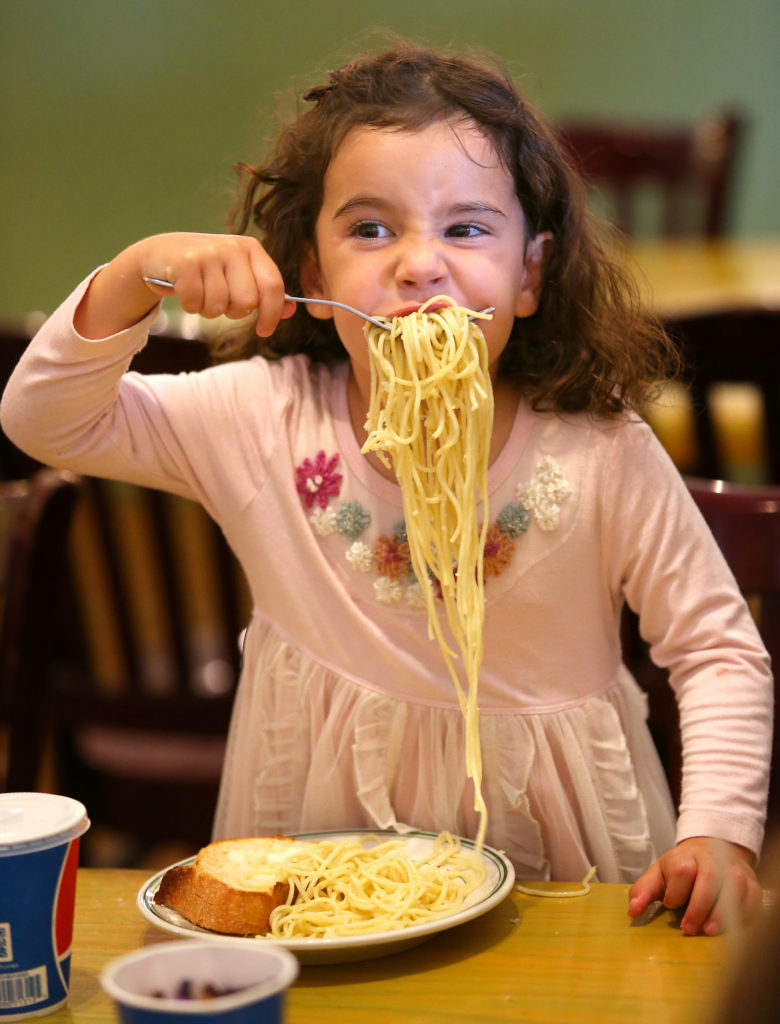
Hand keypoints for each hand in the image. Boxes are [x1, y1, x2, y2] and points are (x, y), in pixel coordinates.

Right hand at [76, 232, 294, 339]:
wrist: (160, 253)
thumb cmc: (206, 269)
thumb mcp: (238, 275)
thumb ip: (264, 291)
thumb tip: (291, 309)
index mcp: (251, 249)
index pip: (273, 287)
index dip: (272, 314)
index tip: (264, 330)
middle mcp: (232, 246)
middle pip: (246, 302)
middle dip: (232, 311)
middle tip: (219, 300)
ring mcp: (208, 252)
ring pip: (219, 306)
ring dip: (208, 309)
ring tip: (200, 292)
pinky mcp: (184, 263)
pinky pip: (195, 303)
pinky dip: (190, 305)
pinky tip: (185, 290)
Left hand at [628, 837, 762, 934]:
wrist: (710, 852)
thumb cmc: (680, 869)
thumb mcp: (658, 874)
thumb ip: (643, 891)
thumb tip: (632, 912)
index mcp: (685, 856)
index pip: (682, 869)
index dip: (676, 891)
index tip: (670, 905)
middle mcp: (711, 860)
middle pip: (709, 877)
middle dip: (699, 906)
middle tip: (689, 928)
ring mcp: (733, 870)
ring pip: (734, 886)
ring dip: (723, 911)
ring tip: (710, 931)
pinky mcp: (751, 883)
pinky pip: (753, 897)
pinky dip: (744, 914)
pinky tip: (731, 928)